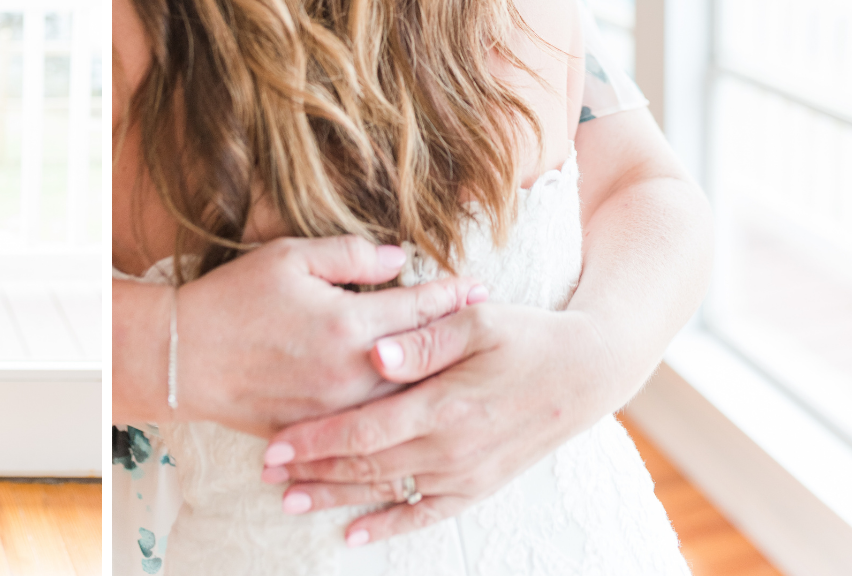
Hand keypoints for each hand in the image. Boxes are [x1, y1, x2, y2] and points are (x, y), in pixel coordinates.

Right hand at [170, 237, 480, 435]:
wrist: (182, 358)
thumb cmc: (233, 299)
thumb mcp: (290, 258)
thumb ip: (351, 255)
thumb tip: (400, 257)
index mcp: (347, 324)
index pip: (418, 307)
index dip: (453, 295)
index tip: (481, 287)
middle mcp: (349, 372)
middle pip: (423, 361)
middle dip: (457, 343)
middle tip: (490, 329)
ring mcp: (335, 408)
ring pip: (403, 400)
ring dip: (434, 382)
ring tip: (465, 368)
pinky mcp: (317, 429)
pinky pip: (368, 426)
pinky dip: (395, 414)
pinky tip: (415, 404)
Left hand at [264, 302, 619, 547]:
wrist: (587, 372)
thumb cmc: (529, 335)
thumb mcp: (479, 321)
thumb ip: (424, 338)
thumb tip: (373, 350)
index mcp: (445, 404)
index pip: (365, 430)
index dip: (317, 440)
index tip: (275, 445)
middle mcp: (451, 448)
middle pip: (366, 467)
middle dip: (313, 471)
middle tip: (267, 475)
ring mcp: (466, 473)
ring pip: (388, 490)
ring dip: (337, 497)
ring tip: (291, 502)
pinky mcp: (480, 486)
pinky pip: (426, 515)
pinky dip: (389, 525)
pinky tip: (355, 533)